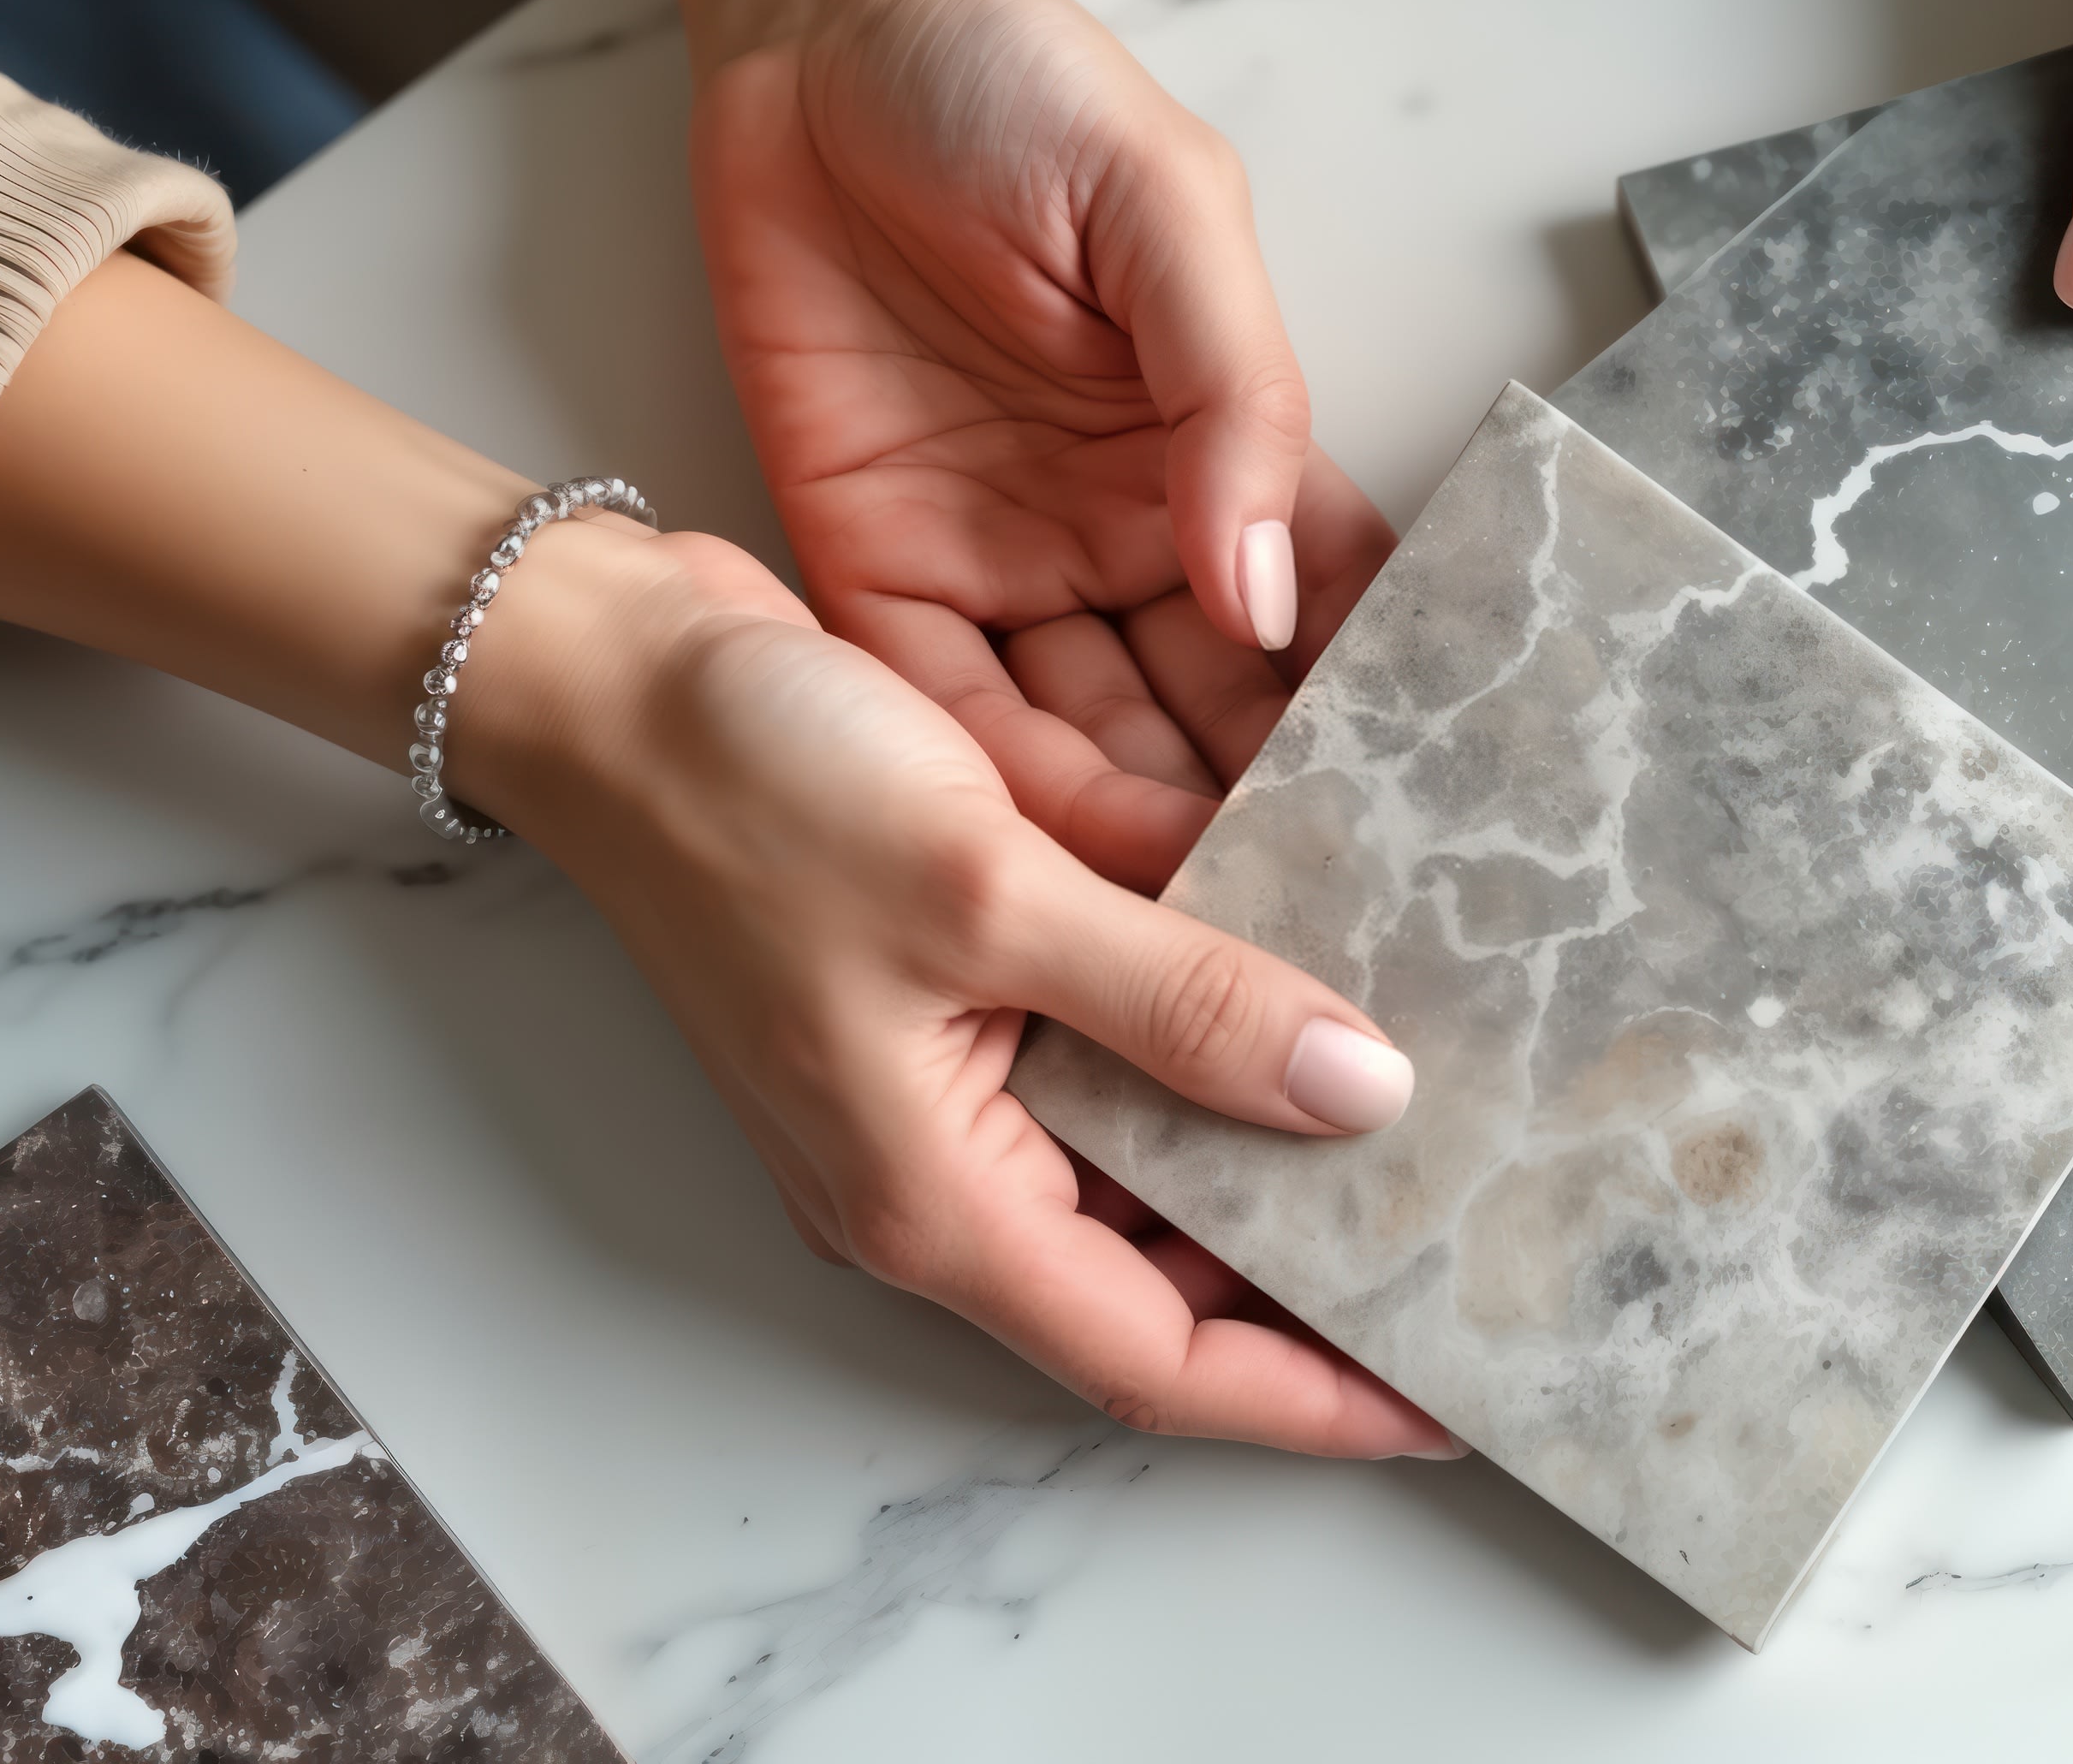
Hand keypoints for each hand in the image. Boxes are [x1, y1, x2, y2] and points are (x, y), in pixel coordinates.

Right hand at [461, 516, 1455, 1457]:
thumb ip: (1186, 997)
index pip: (1156, 1361)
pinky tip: (1298, 999)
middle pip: (1154, 1293)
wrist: (603, 675)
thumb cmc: (751, 785)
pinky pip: (1097, 1084)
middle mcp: (929, 1184)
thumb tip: (1362, 1090)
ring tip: (1423, 1134)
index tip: (1444, 1397)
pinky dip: (1196, 1064)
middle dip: (1305, 1289)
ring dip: (1260, 1167)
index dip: (1309, 1393)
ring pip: (1136, 1184)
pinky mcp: (935, 1014)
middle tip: (1469, 1251)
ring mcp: (927, 1103)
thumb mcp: (993, 888)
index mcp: (934, 1203)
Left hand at [651, 0, 1389, 888]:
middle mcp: (1130, 534)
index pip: (1329, 613)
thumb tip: (1267, 585)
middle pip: (1218, 712)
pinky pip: (946, 720)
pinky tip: (1053, 895)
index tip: (1440, 832)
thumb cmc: (1009, 87)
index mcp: (1224, 449)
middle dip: (1271, 823)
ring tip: (1202, 962)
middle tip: (1325, 954)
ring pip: (1092, 747)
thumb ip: (1228, 389)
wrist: (814, 41)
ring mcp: (1004, 567)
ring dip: (1141, 850)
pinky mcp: (876, 578)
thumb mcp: (1160, 202)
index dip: (1380, 716)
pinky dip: (998, 806)